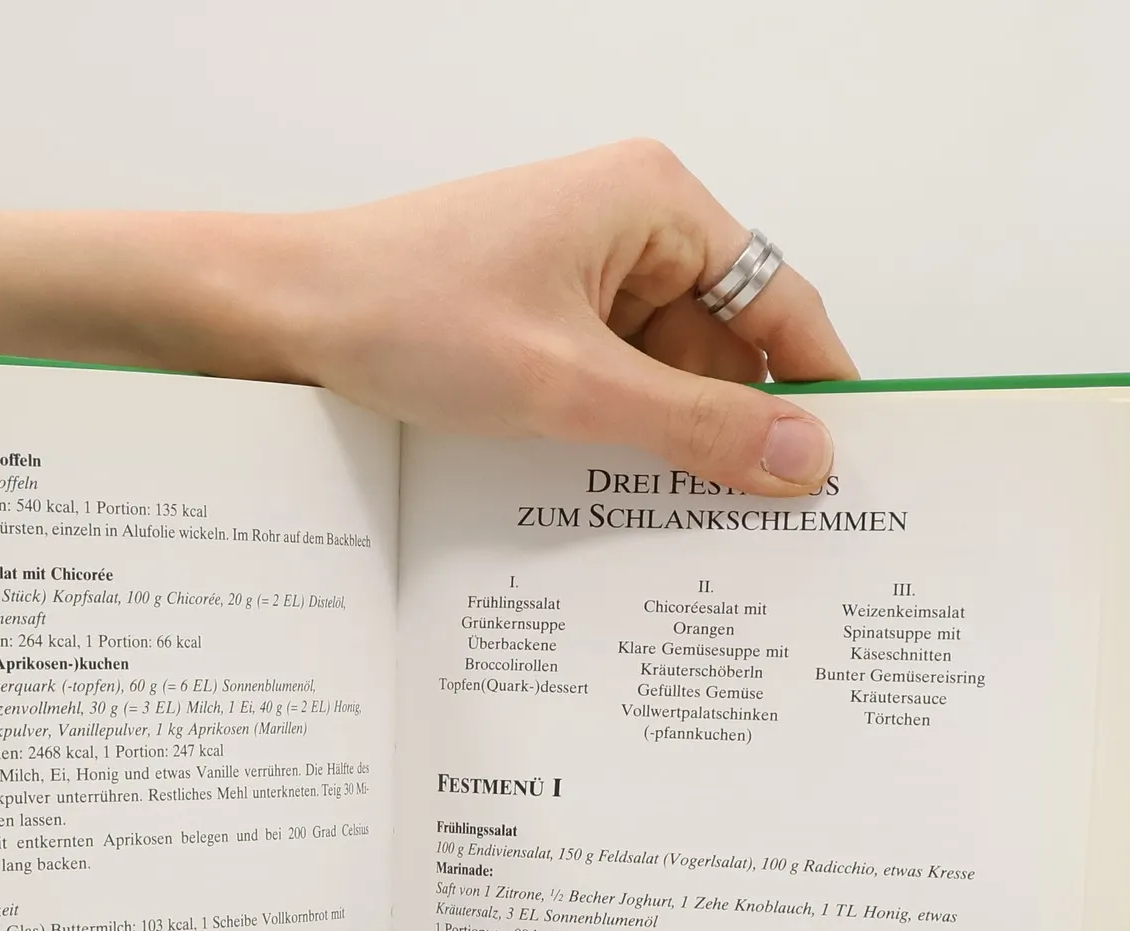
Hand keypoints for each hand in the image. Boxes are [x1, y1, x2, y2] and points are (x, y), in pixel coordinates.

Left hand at [277, 140, 859, 495]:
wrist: (282, 315)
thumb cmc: (406, 313)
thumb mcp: (569, 386)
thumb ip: (694, 428)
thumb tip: (805, 458)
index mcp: (655, 204)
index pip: (781, 303)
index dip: (818, 388)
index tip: (847, 468)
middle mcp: (628, 229)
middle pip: (724, 347)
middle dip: (735, 432)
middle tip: (764, 528)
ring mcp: (580, 275)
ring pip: (664, 375)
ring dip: (668, 444)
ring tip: (683, 525)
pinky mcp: (540, 318)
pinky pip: (609, 383)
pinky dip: (616, 436)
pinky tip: (615, 495)